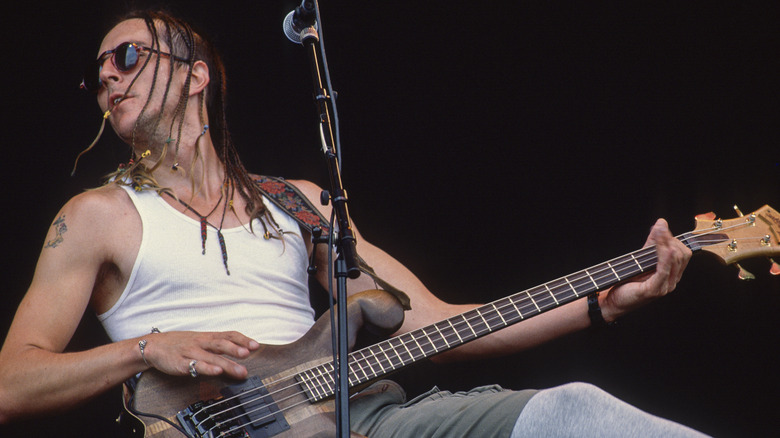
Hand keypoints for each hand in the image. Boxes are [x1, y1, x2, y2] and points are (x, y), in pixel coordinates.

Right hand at [139, 331, 259, 378]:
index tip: (256, 345)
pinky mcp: (180, 363)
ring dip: (227, 363)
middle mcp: (201, 343)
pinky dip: (206, 368)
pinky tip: (216, 371)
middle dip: (236, 349)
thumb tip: (242, 349)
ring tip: (240, 370)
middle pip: (221, 344)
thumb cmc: (181, 344)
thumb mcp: (202, 340)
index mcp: (207, 337)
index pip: (228, 334)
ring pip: (211, 357)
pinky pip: (194, 366)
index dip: (243, 339)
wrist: (154, 346)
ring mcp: (191, 352)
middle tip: (249, 354)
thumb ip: (220, 344)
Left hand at [601, 218, 691, 321]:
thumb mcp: (641, 259)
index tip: (662, 228)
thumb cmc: (627, 283)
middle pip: (681, 255)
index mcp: (671, 276)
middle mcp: (671, 282)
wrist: (613, 302)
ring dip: (666, 243)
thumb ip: (651, 244)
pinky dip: (665, 257)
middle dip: (671, 239)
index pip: (683, 254)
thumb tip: (661, 224)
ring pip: (674, 261)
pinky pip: (664, 270)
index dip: (674, 239)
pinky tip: (665, 247)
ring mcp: (665, 287)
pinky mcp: (655, 290)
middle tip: (660, 228)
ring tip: (659, 231)